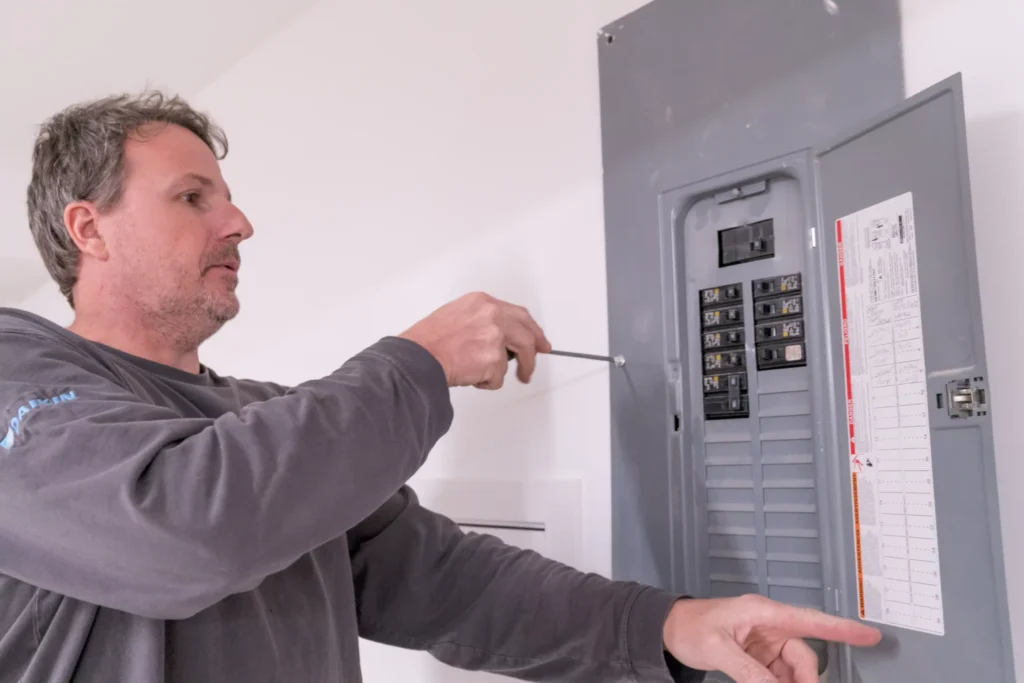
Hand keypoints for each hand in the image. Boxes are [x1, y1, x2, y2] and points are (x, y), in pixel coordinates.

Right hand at [399, 292, 551, 388]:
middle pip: (527, 336)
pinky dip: (486, 383)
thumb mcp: (456, 315)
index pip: (519, 314)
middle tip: (531, 366)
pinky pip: (498, 378)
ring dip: (504, 373)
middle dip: (533, 354)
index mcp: (482, 302)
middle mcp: (492, 315)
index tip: (538, 340)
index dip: (532, 330)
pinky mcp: (493, 359)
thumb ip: (482, 320)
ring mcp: (495, 336)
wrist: (417, 357)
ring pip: (515, 359)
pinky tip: (469, 376)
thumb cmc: (429, 341)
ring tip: (486, 377)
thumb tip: (501, 338)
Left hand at [662, 595, 881, 682]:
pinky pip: (779, 675)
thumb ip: (748, 671)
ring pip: (793, 669)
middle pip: (804, 656)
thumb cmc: (689, 627)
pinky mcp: (758, 656)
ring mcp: (765, 642)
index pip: (811, 620)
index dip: (843, 628)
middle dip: (806, 680)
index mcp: (763, 613)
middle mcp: (770, 626)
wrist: (668, 629)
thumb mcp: (717, 648)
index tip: (871, 636)